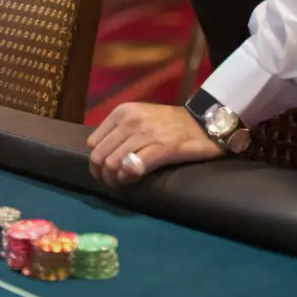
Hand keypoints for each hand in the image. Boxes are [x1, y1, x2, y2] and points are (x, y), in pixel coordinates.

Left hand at [86, 102, 222, 186]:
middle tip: (110, 183)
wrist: (203, 122)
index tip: (103, 172)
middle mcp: (130, 120)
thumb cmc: (169, 123)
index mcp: (122, 112)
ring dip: (113, 179)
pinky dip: (128, 178)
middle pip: (100, 155)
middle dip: (101, 174)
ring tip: (120, 184)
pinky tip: (132, 181)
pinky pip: (133, 167)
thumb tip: (102, 154)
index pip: (93, 142)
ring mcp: (145, 134)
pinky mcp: (162, 148)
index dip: (95, 162)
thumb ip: (120, 131)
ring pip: (113, 163)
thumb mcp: (138, 117)